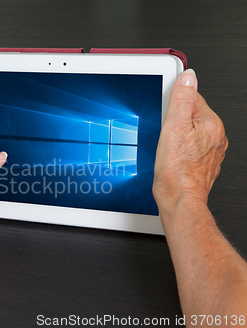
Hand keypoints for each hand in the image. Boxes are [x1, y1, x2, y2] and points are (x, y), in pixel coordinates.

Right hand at [153, 69, 227, 212]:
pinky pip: (191, 146)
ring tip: (167, 146)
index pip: (192, 97)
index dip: (173, 103)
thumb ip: (181, 99)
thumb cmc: (175, 169)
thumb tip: (188, 77)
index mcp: (210, 123)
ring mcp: (211, 150)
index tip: (164, 111)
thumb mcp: (173, 127)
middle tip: (164, 133)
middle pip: (191, 114)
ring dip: (177, 134)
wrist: (179, 199)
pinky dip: (181, 148)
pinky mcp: (203, 162)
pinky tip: (172, 156)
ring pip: (190, 131)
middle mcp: (215, 135)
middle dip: (175, 120)